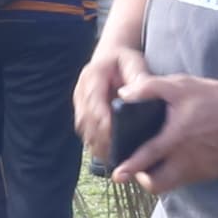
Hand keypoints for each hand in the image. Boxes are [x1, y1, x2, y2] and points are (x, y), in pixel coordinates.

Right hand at [72, 40, 140, 156]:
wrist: (110, 59)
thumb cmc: (125, 61)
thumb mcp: (134, 62)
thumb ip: (138, 77)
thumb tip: (134, 95)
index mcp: (92, 76)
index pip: (94, 102)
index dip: (103, 120)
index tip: (115, 135)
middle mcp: (81, 90)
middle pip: (86, 119)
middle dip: (100, 138)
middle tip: (116, 153)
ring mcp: (79, 102)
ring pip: (83, 128)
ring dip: (96, 144)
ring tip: (113, 158)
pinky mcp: (82, 112)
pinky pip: (85, 131)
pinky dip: (96, 144)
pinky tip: (109, 154)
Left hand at [108, 73, 217, 194]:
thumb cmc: (213, 97)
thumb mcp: (180, 85)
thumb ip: (149, 88)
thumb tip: (123, 95)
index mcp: (176, 138)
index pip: (147, 159)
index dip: (130, 168)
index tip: (117, 175)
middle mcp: (188, 159)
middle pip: (157, 185)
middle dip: (144, 179)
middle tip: (139, 167)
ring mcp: (201, 169)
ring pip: (173, 184)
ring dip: (161, 176)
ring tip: (157, 161)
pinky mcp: (212, 172)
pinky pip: (189, 179)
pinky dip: (179, 172)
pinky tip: (178, 156)